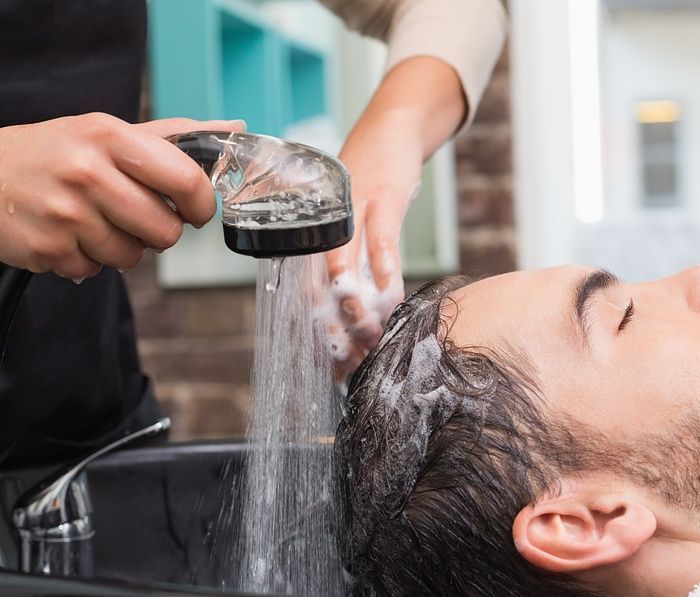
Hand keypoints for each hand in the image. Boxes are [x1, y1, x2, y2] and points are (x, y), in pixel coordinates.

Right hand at [0, 114, 244, 279]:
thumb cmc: (49, 155)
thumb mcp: (105, 132)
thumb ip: (172, 136)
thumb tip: (231, 129)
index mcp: (108, 136)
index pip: (186, 181)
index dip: (200, 206)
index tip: (193, 211)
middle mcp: (86, 171)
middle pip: (165, 232)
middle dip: (157, 233)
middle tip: (132, 217)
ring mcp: (65, 213)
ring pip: (132, 258)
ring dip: (119, 248)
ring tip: (91, 222)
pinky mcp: (48, 249)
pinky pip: (95, 271)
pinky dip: (86, 261)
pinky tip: (66, 236)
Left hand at [323, 109, 420, 378]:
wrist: (391, 127)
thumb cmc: (372, 180)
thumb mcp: (353, 221)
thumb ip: (354, 262)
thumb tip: (361, 315)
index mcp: (312, 232)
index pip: (307, 291)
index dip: (320, 332)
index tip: (334, 366)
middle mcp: (323, 221)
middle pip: (317, 283)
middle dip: (332, 327)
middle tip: (349, 359)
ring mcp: (350, 207)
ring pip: (343, 262)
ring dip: (355, 303)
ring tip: (367, 334)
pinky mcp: (381, 194)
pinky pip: (380, 237)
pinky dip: (383, 267)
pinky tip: (390, 294)